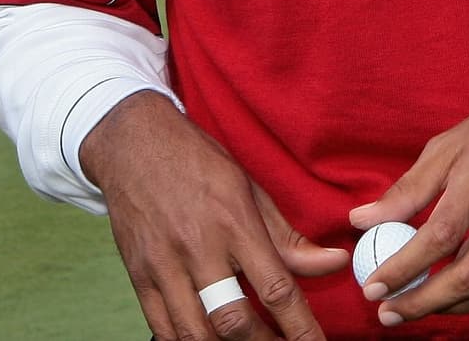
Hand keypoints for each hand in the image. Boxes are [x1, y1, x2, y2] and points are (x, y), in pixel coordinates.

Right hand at [80, 92, 347, 340]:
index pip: (274, 288)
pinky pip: (162, 327)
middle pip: (233, 319)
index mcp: (235, 223)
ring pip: (195, 332)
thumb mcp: (251, 189)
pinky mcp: (138, 278)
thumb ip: (288, 237)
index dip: (299, 326)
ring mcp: (163, 266)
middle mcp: (198, 249)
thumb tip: (334, 262)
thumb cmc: (200, 164)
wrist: (135, 146)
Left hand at [348, 90, 468, 324]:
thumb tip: (362, 221)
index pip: (441, 235)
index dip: (403, 267)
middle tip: (387, 313)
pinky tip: (452, 299)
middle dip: (422, 303)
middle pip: (468, 274)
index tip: (373, 287)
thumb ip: (407, 189)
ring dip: (448, 309)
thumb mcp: (448, 146)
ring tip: (414, 308)